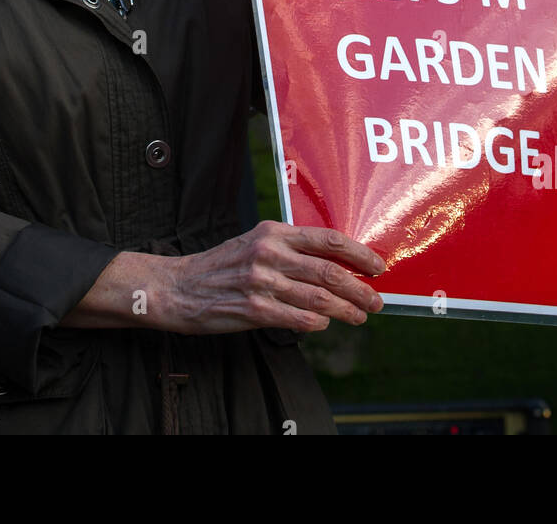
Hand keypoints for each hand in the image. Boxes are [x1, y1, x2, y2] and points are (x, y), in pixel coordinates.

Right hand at [164, 220, 385, 335]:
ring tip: (359, 316)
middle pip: (329, 271)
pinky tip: (325, 324)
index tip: (377, 266)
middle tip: (376, 300)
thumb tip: (335, 262)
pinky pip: (298, 319)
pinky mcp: (254, 309)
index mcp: (274, 232)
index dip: (359, 254)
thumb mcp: (256, 242)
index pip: (328, 239)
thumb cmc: (222, 265)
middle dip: (360, 288)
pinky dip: (317, 323)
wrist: (179, 287)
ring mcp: (261, 282)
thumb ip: (291, 248)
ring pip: (319, 298)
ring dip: (346, 310)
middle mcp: (270, 253)